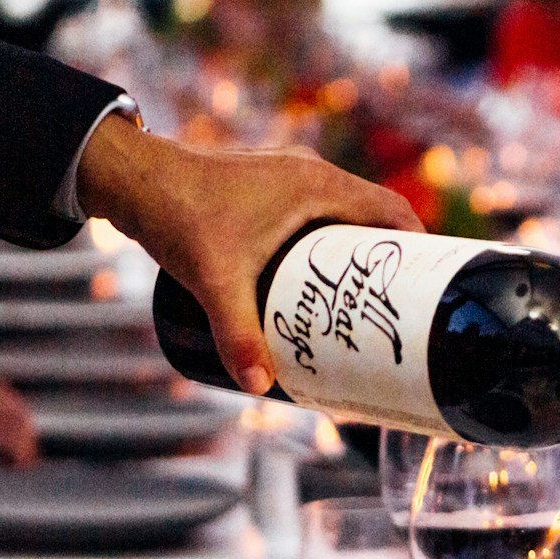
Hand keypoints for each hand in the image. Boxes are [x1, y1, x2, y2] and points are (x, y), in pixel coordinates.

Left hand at [75, 117, 421, 394]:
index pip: (392, 211)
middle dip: (387, 260)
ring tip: (359, 300)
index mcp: (318, 185)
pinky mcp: (267, 185)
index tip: (429, 286)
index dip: (418, 247)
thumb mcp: (215, 281)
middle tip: (394, 307)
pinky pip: (316, 212)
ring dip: (355, 250)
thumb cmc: (177, 214)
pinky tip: (315, 276)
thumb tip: (260, 385)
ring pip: (342, 215)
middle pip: (372, 216)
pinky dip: (328, 241)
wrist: (130, 177)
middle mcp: (310, 173)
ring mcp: (288, 175)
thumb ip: (239, 334)